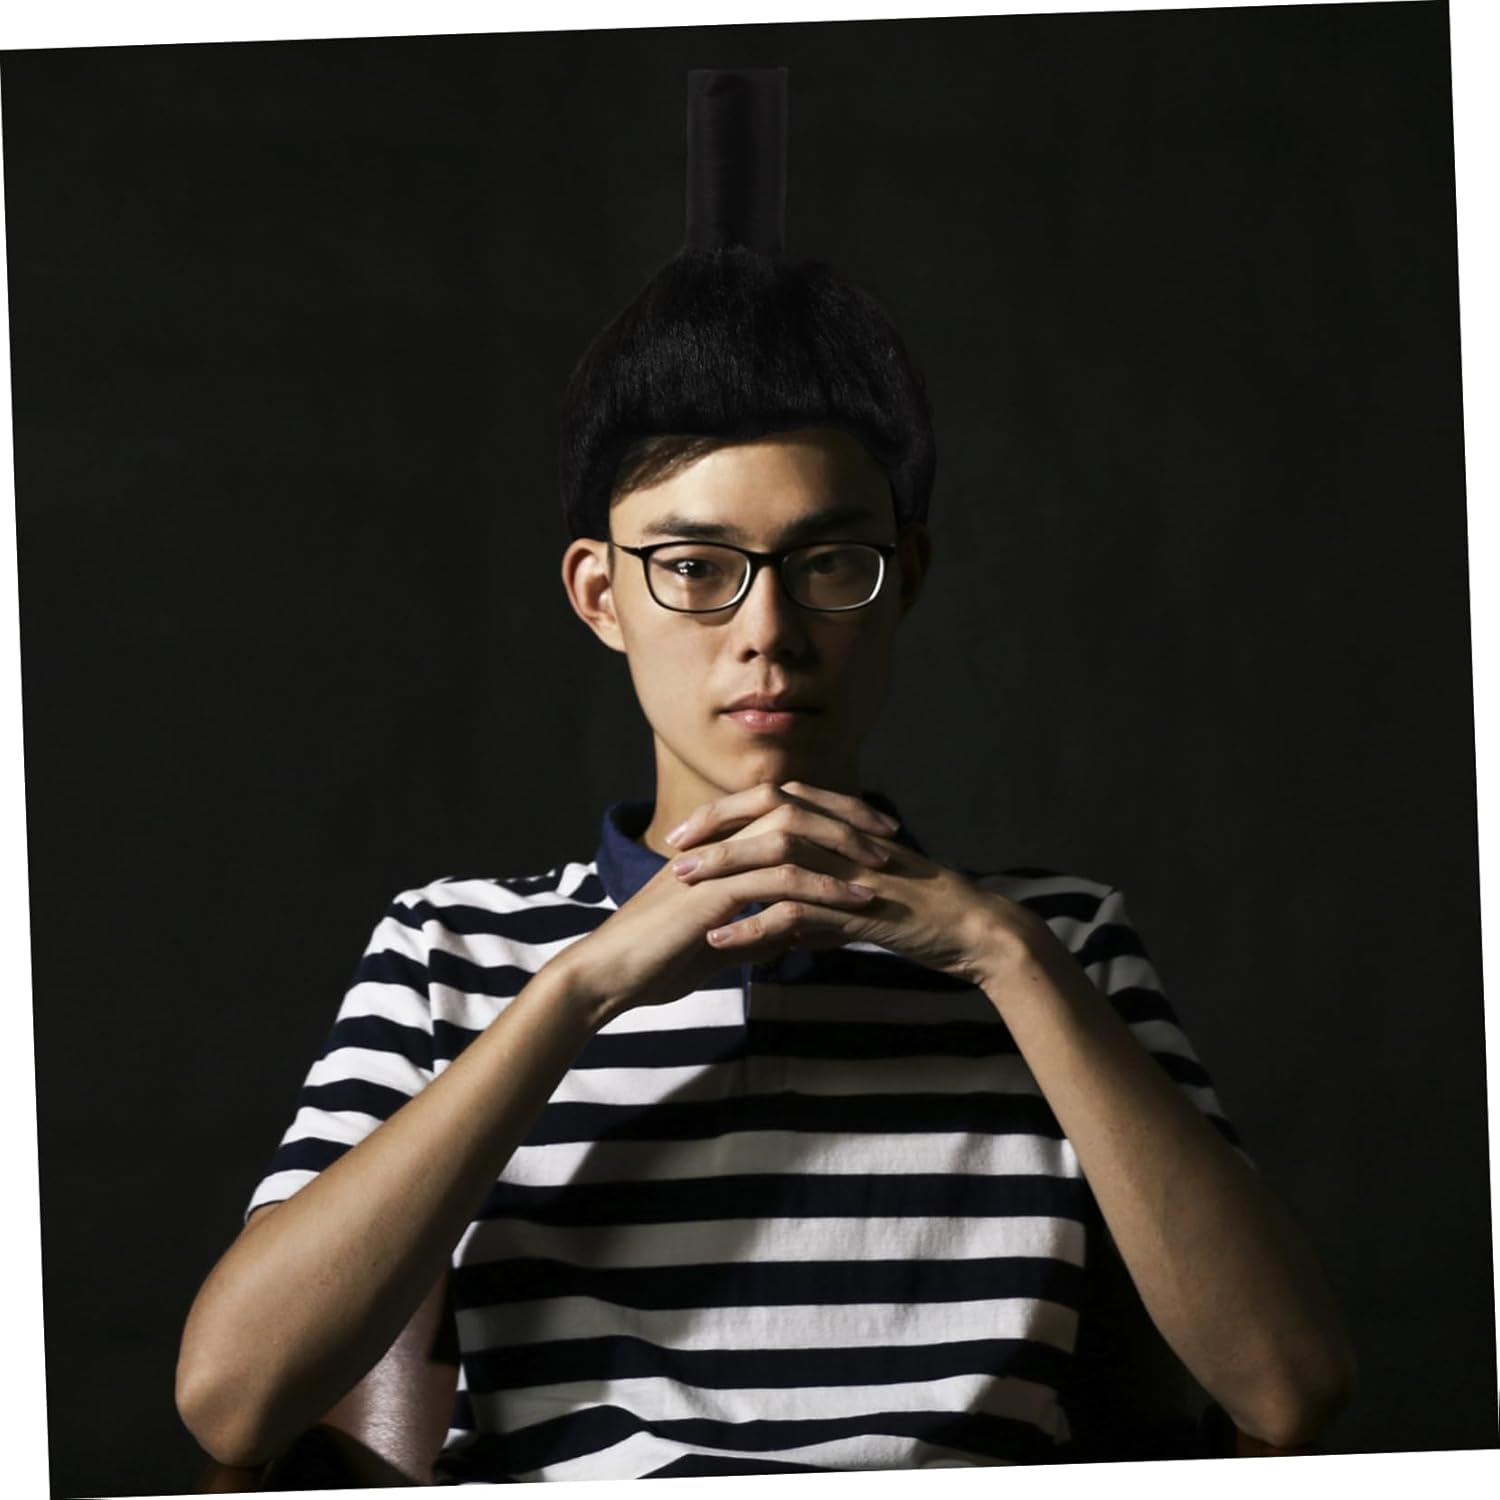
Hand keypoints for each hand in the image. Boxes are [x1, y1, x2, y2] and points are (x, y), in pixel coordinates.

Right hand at [555, 780, 893, 1023]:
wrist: (607, 978)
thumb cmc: (652, 963)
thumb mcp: (715, 944)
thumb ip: (750, 932)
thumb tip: (785, 937)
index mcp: (716, 847)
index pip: (781, 809)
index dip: (828, 813)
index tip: (871, 829)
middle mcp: (716, 844)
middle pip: (792, 805)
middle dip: (846, 817)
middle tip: (890, 835)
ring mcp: (714, 864)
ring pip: (790, 834)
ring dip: (841, 849)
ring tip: (883, 868)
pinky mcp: (712, 893)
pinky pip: (777, 880)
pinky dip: (821, 888)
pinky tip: (854, 903)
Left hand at [661, 780, 1042, 989]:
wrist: (972, 931)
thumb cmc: (918, 917)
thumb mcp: (857, 907)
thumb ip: (815, 913)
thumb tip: (777, 932)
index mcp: (841, 829)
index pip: (772, 804)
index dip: (725, 813)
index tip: (686, 832)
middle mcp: (842, 839)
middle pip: (765, 818)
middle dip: (714, 831)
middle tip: (672, 849)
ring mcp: (849, 869)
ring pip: (774, 859)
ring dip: (724, 873)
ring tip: (681, 889)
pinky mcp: (857, 905)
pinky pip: (795, 911)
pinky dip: (752, 925)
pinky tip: (720, 942)